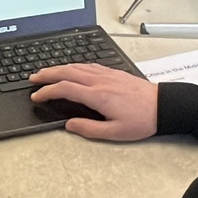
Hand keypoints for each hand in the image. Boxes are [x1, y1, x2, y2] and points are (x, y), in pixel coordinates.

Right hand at [29, 63, 158, 140]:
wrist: (164, 106)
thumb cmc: (142, 120)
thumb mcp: (115, 132)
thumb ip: (89, 128)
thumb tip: (69, 125)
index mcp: (97, 95)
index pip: (65, 89)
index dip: (47, 92)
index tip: (37, 97)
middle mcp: (99, 81)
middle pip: (66, 72)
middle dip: (47, 74)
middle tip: (33, 78)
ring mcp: (106, 74)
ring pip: (76, 66)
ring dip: (58, 68)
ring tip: (46, 72)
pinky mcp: (113, 72)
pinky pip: (88, 65)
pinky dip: (73, 65)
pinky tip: (71, 68)